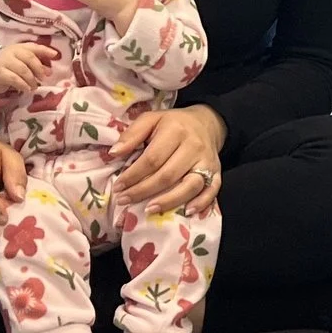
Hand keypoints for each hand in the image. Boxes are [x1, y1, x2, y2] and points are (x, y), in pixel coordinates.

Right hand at [0, 40, 54, 99]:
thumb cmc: (11, 68)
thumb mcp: (23, 64)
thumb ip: (36, 65)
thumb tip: (49, 71)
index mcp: (19, 47)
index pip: (34, 47)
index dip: (45, 50)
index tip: (56, 55)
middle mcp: (11, 51)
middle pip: (29, 57)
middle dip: (39, 68)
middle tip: (44, 78)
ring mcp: (4, 61)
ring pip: (23, 69)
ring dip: (32, 80)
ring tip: (35, 87)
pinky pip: (14, 79)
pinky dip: (23, 85)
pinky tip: (26, 89)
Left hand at [109, 104, 223, 214]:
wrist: (206, 123)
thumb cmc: (173, 124)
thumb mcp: (151, 119)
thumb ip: (132, 134)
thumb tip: (114, 153)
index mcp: (176, 131)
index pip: (152, 158)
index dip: (133, 175)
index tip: (118, 187)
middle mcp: (194, 147)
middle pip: (168, 175)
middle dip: (143, 191)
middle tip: (124, 200)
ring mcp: (207, 161)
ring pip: (190, 186)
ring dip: (169, 201)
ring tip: (149, 209)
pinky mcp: (217, 172)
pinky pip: (212, 190)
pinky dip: (201, 203)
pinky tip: (186, 212)